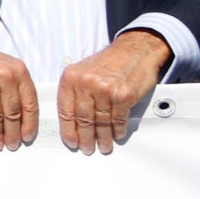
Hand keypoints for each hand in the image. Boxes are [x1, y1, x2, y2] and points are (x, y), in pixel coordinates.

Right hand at [0, 33, 38, 151]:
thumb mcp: (3, 67)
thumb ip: (14, 86)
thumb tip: (20, 117)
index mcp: (18, 70)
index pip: (30, 103)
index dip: (29, 124)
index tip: (27, 136)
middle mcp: (5, 75)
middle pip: (13, 113)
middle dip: (12, 133)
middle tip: (11, 144)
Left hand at [56, 30, 172, 155]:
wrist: (134, 50)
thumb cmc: (108, 62)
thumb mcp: (83, 71)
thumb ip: (75, 92)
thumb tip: (71, 120)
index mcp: (71, 78)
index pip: (65, 111)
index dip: (68, 130)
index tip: (71, 142)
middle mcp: (86, 83)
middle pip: (83, 119)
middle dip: (85, 138)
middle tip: (87, 148)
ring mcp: (105, 89)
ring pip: (101, 122)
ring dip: (102, 137)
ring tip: (102, 146)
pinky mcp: (124, 95)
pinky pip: (118, 119)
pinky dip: (117, 130)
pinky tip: (116, 135)